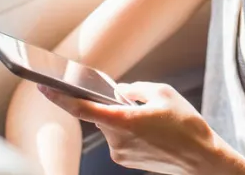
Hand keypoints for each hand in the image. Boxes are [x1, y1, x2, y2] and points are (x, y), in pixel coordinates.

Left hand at [38, 82, 229, 173]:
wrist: (201, 159)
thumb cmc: (186, 125)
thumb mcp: (164, 93)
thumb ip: (135, 88)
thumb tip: (120, 92)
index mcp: (123, 121)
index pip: (81, 108)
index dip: (59, 96)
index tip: (43, 85)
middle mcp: (117, 140)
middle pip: (100, 114)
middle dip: (112, 104)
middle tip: (137, 102)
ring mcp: (120, 153)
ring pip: (110, 125)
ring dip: (122, 117)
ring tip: (152, 119)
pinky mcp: (126, 160)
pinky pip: (119, 137)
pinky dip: (128, 129)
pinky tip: (150, 129)